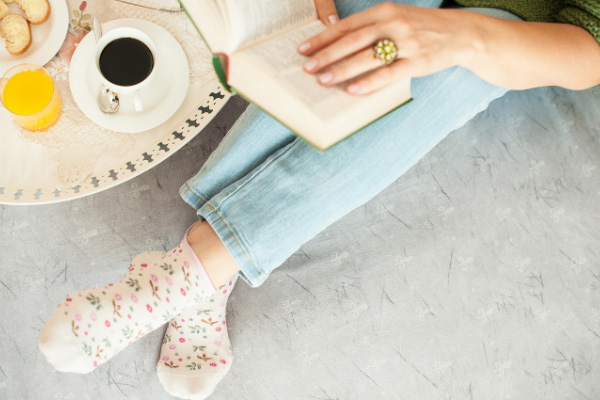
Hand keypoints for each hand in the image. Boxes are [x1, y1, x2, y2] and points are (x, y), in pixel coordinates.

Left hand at [298, 3, 481, 94]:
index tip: (303, 49)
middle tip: (307, 67)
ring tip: (323, 80)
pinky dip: (369, 82)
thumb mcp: (396, 18)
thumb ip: (370, 28)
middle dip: (327, 54)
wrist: (461, 33)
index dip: (323, 37)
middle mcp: (393, 24)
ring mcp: (406, 42)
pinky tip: (352, 89)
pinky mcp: (418, 61)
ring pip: (368, 56)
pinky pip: (388, 73)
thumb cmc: (421, 28)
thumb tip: (337, 45)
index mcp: (384, 11)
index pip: (347, 25)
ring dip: (343, 69)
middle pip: (353, 40)